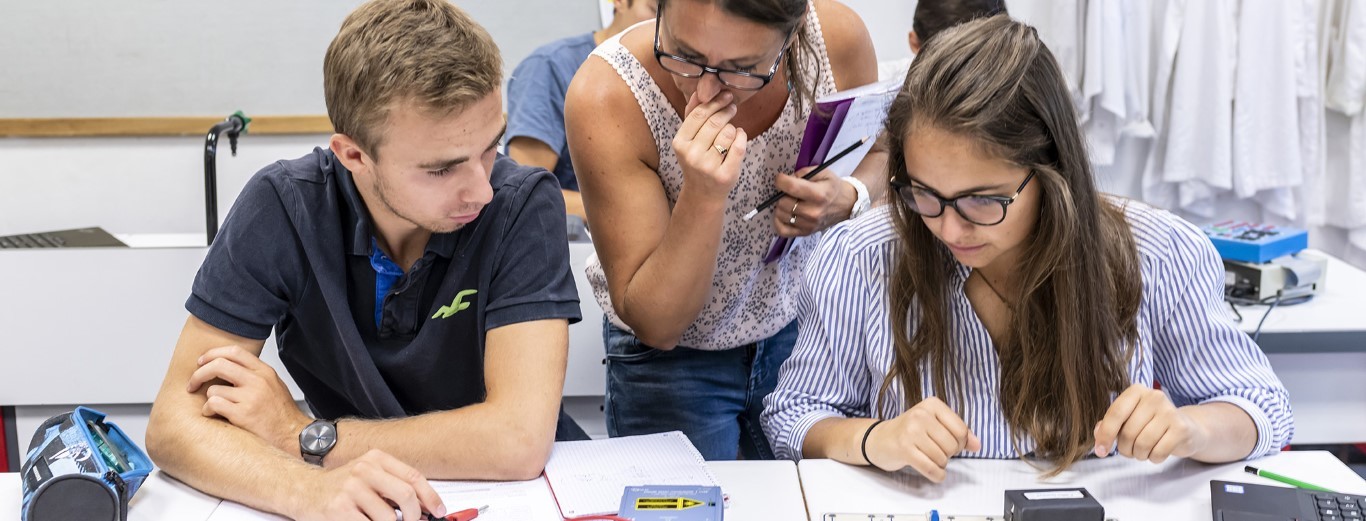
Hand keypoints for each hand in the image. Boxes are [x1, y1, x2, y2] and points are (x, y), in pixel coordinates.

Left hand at [187, 345, 310, 456]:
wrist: (293, 435)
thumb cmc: (281, 413)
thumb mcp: (273, 385)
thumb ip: (254, 374)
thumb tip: (228, 366)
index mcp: (264, 371)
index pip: (234, 351)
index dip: (212, 354)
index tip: (202, 362)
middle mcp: (258, 381)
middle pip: (219, 364)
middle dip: (199, 373)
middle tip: (193, 383)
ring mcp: (251, 397)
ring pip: (213, 389)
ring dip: (207, 399)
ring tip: (213, 407)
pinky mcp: (243, 415)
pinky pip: (214, 405)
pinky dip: (208, 410)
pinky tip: (214, 415)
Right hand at [289, 449, 445, 520]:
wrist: (303, 490)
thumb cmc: (340, 487)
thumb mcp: (368, 476)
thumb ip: (394, 486)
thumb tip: (425, 508)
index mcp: (376, 459)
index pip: (413, 477)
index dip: (430, 497)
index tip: (438, 512)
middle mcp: (364, 470)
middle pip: (406, 496)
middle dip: (414, 516)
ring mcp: (351, 489)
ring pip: (389, 518)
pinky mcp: (339, 509)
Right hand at [672, 91, 747, 198]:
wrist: (702, 194)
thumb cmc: (697, 161)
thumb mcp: (689, 140)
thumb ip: (692, 115)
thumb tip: (698, 91)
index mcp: (680, 143)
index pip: (698, 115)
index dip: (714, 102)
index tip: (725, 96)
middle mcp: (692, 155)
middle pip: (715, 122)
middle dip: (727, 110)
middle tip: (732, 107)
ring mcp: (708, 166)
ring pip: (728, 132)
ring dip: (732, 128)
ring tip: (730, 131)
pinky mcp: (725, 175)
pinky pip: (739, 146)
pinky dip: (742, 137)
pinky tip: (739, 136)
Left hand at [771, 166, 855, 236]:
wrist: (847, 204)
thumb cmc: (832, 187)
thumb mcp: (822, 172)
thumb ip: (803, 173)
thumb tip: (786, 180)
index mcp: (819, 194)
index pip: (791, 187)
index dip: (780, 180)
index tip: (781, 178)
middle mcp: (813, 212)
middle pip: (783, 202)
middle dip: (782, 194)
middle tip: (788, 192)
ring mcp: (809, 225)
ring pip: (781, 215)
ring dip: (780, 206)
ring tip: (789, 202)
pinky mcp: (805, 233)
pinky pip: (782, 230)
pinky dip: (778, 222)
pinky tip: (784, 214)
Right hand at [864, 397, 981, 481]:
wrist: (879, 439)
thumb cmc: (910, 432)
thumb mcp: (935, 425)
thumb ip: (959, 433)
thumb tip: (977, 445)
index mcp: (932, 404)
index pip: (961, 430)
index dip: (960, 443)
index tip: (948, 443)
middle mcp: (921, 414)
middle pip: (953, 446)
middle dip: (948, 454)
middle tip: (934, 451)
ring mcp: (911, 431)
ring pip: (942, 459)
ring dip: (940, 464)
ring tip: (928, 457)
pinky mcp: (904, 449)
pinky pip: (931, 469)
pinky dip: (937, 475)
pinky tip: (934, 473)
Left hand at [1093, 383, 1208, 463]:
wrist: (1188, 428)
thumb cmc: (1152, 423)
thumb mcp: (1129, 419)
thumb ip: (1110, 424)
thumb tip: (1098, 433)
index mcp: (1137, 391)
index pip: (1115, 413)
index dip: (1105, 435)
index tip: (1100, 450)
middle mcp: (1154, 397)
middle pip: (1128, 432)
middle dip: (1125, 448)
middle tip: (1130, 450)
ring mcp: (1170, 411)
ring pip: (1142, 444)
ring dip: (1139, 454)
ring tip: (1143, 451)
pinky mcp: (1181, 428)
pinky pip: (1158, 452)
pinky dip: (1154, 458)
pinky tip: (1157, 452)